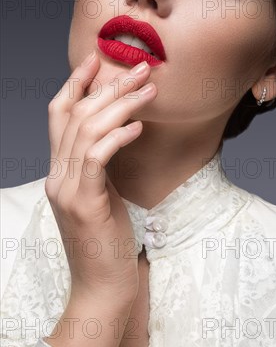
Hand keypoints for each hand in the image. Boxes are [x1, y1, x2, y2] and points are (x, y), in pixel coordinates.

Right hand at [45, 52, 155, 304]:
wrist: (104, 286)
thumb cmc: (108, 240)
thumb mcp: (102, 194)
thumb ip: (101, 166)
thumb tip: (122, 132)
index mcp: (60, 171)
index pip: (59, 116)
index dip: (74, 85)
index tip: (95, 60)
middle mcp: (57, 176)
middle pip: (77, 116)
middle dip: (109, 87)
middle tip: (140, 69)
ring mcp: (66, 190)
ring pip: (87, 131)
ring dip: (121, 106)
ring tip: (149, 91)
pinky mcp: (83, 204)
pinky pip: (97, 158)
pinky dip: (118, 137)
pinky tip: (140, 127)